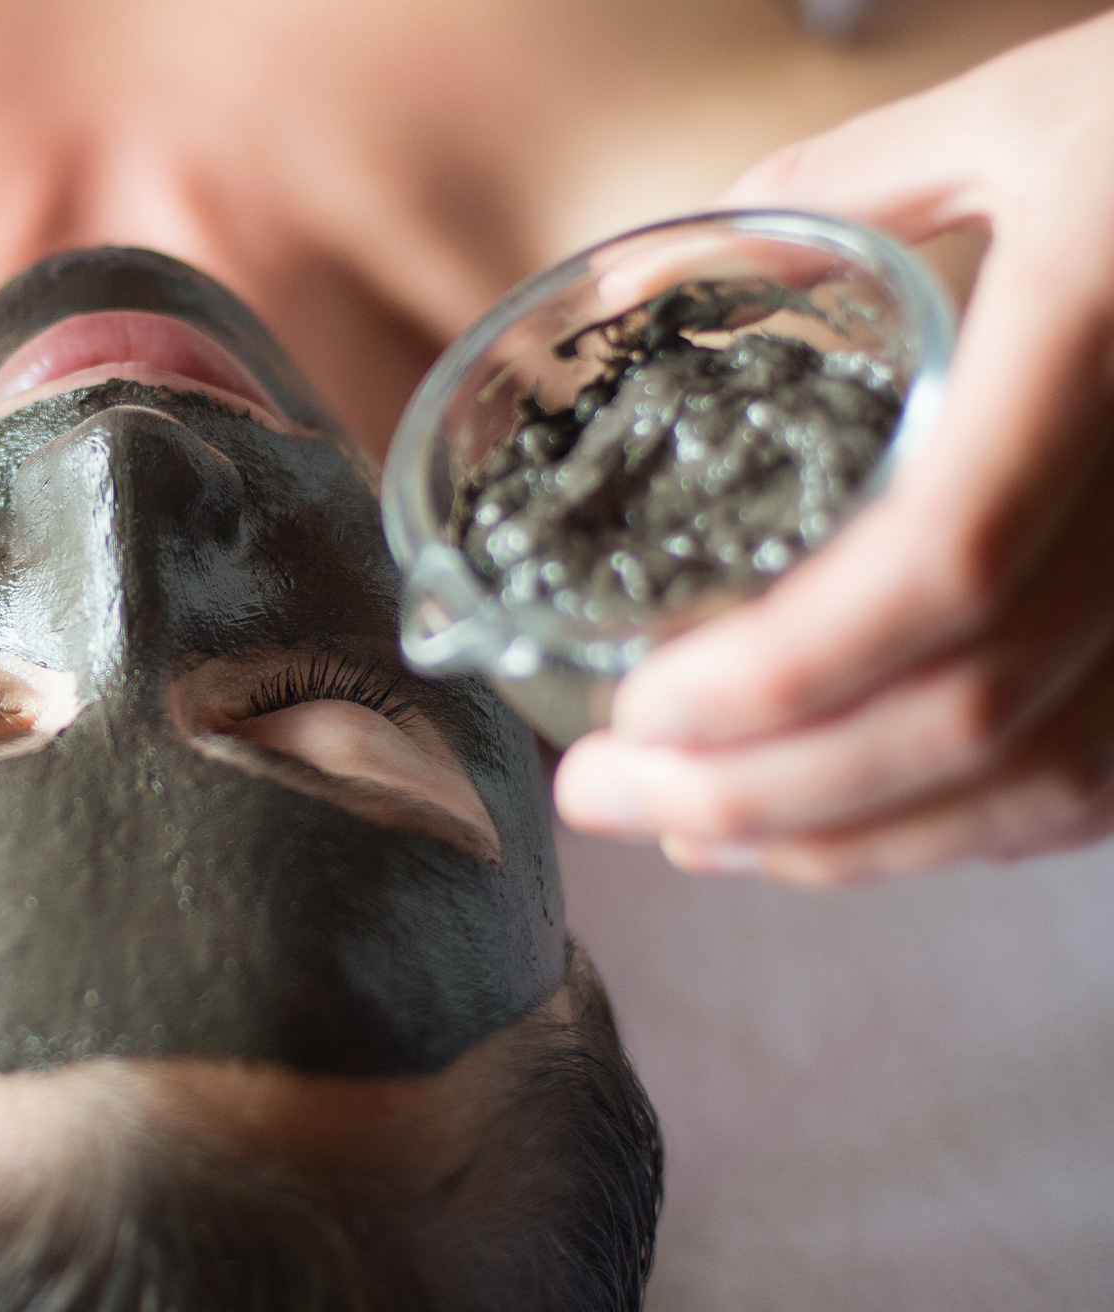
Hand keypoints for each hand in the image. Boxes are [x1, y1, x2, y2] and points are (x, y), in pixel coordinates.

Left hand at [554, 10, 1113, 886]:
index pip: (945, 561)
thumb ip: (829, 194)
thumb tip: (634, 285)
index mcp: (1097, 345)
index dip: (781, 669)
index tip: (640, 706)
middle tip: (604, 795)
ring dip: (844, 838)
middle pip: (967, 709)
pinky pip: (1096, 777)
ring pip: (1039, 776)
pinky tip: (838, 830)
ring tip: (692, 830)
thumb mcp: (1019, 116)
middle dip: (759, 786)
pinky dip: (959, 831)